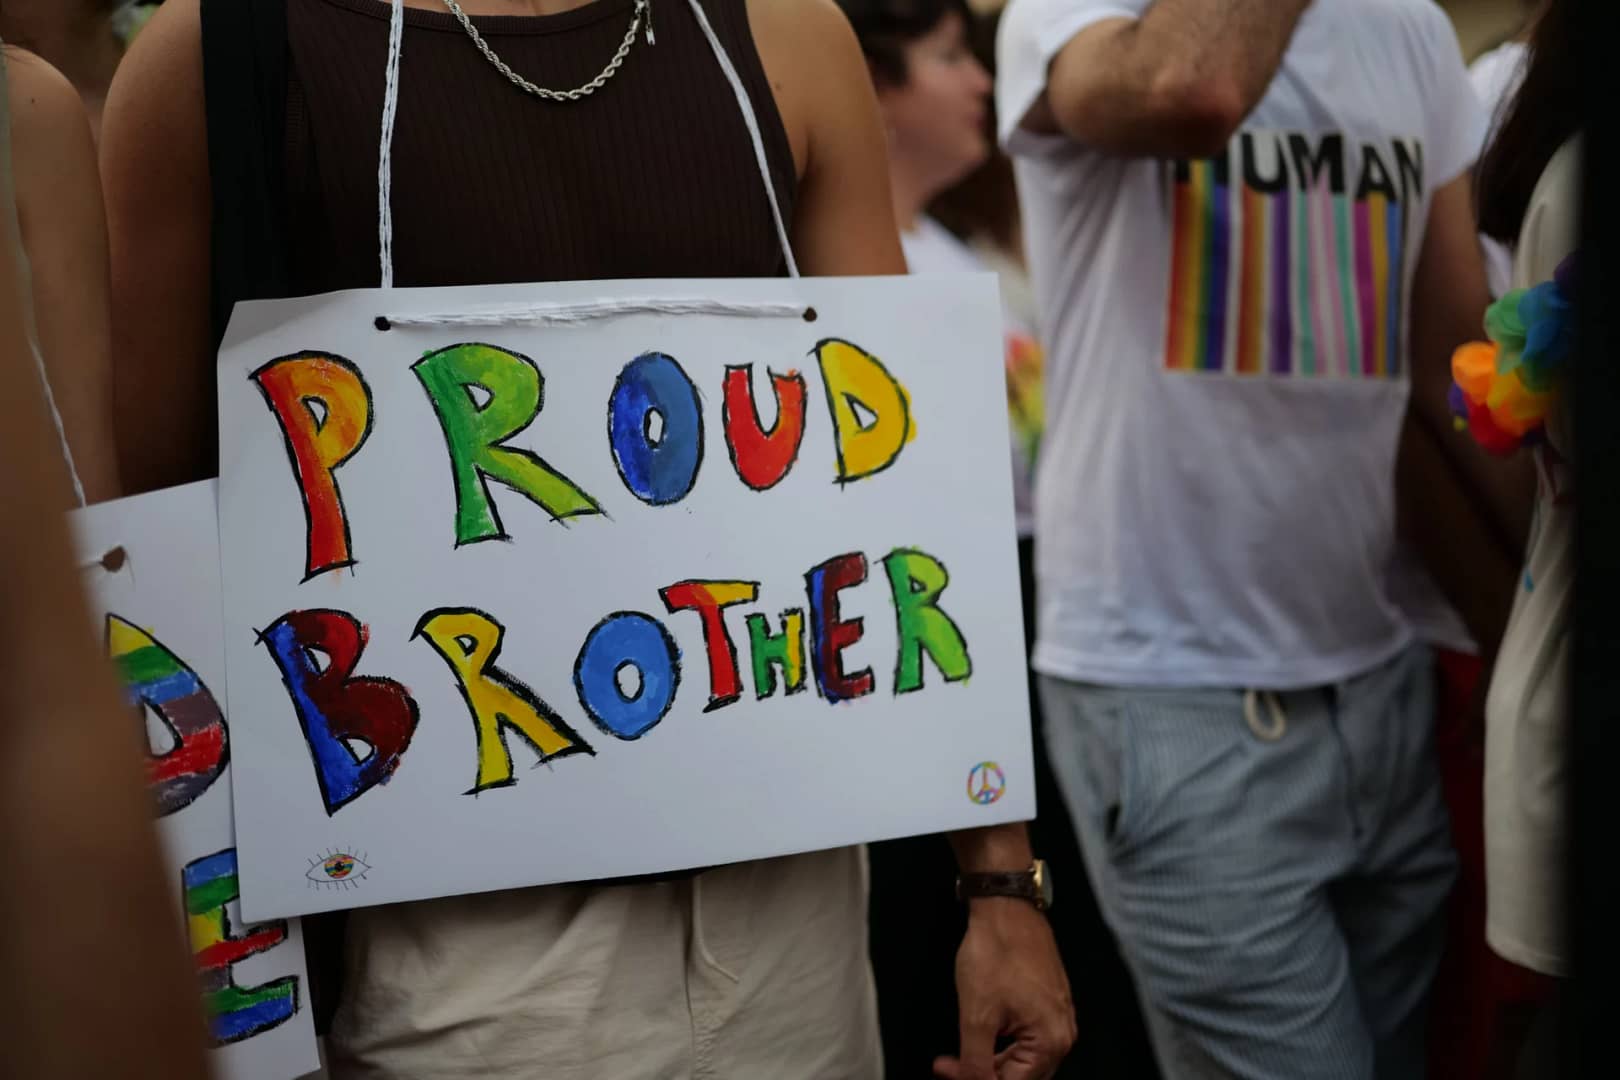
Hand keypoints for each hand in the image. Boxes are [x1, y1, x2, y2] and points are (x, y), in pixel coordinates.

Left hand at [935, 897, 1075, 1079]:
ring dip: (991, 1058)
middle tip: (950, 1064)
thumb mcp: (977, 1016)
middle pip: (1021, 1075)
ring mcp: (1058, 1015)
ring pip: (1023, 1057)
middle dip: (983, 1073)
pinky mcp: (1049, 1001)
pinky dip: (1002, 1040)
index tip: (946, 1070)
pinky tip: (981, 1032)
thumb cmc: (996, 951)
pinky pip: (1028, 1035)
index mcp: (1051, 1041)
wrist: (1005, 908)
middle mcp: (1062, 1032)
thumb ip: (975, 1062)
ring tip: (960, 1049)